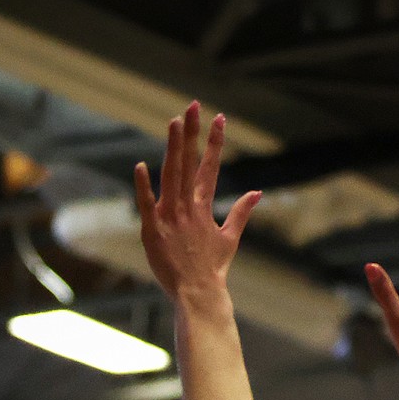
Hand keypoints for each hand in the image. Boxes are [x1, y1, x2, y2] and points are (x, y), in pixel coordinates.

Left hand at [134, 101, 260, 300]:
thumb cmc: (212, 269)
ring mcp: (170, 218)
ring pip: (171, 176)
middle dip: (192, 134)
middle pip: (189, 164)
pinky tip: (141, 165)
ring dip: (174, 148)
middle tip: (194, 106)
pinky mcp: (152, 231)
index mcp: (203, 208)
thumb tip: (257, 193)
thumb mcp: (229, 238)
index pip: (209, 168)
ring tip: (175, 121)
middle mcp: (188, 208)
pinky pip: (146, 204)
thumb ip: (241, 213)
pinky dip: (144, 186)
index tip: (219, 118)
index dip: (214, 142)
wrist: (199, 294)